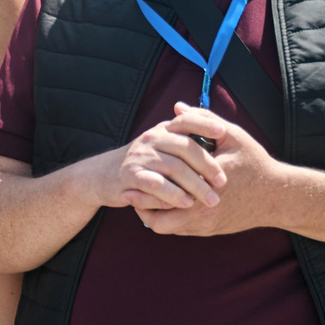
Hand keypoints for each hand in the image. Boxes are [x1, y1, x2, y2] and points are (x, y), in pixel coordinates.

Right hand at [91, 109, 230, 213]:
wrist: (101, 175)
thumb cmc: (140, 162)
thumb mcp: (159, 145)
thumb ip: (182, 138)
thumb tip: (217, 131)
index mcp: (162, 130)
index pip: (185, 121)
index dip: (204, 124)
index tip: (222, 131)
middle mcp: (151, 140)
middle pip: (185, 149)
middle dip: (208, 166)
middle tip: (223, 182)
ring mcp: (140, 158)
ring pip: (174, 168)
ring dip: (195, 185)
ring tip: (211, 199)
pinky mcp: (130, 177)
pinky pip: (155, 185)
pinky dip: (172, 195)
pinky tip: (186, 203)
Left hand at [134, 104, 287, 237]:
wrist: (279, 196)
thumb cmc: (255, 164)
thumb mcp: (233, 137)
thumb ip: (204, 120)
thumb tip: (178, 107)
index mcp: (202, 185)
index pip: (160, 194)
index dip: (142, 187)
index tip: (134, 176)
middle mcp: (202, 210)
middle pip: (155, 220)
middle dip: (141, 207)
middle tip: (133, 192)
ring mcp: (205, 225)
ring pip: (165, 229)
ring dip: (153, 215)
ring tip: (147, 199)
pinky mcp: (209, 232)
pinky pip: (179, 230)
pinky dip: (169, 220)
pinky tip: (167, 204)